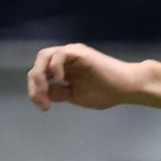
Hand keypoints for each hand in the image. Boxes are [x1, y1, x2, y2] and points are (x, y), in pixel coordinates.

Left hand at [28, 43, 146, 111]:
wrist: (126, 88)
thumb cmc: (106, 92)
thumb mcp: (76, 96)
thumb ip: (60, 94)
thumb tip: (43, 94)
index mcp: (63, 69)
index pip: (40, 74)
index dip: (35, 91)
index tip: (44, 107)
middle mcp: (65, 59)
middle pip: (38, 64)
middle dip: (34, 83)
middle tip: (41, 100)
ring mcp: (72, 54)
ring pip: (44, 56)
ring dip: (40, 74)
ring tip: (45, 90)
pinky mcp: (80, 52)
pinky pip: (59, 54)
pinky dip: (55, 66)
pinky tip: (61, 79)